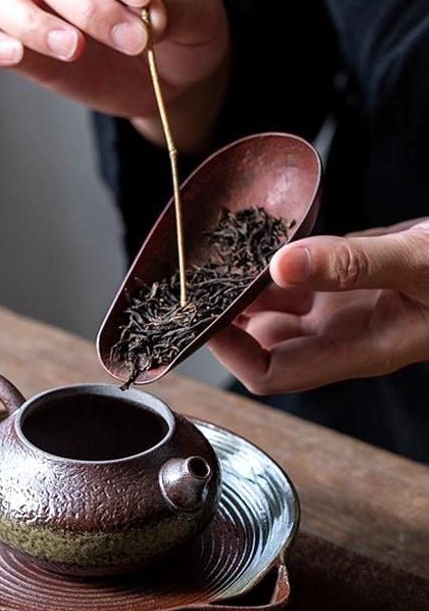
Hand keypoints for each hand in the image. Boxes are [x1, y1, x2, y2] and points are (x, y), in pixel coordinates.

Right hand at [0, 0, 229, 152]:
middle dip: (86, 7)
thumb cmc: (182, 31)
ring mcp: (33, 8)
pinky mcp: (22, 51)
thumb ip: (174, 6)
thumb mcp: (196, 16)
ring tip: (74, 48)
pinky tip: (15, 53)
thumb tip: (148, 10)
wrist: (174, 77)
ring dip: (36, 25)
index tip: (142, 1)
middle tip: (133, 40)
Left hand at [207, 218, 428, 392]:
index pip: (269, 372)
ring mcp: (344, 306)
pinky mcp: (350, 277)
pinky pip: (298, 276)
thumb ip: (353, 266)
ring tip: (223, 256)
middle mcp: (342, 334)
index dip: (230, 351)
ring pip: (276, 305)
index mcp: (356, 350)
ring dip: (247, 285)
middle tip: (203, 281)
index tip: (206, 318)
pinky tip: (262, 238)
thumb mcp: (420, 263)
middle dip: (229, 315)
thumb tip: (282, 266)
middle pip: (261, 340)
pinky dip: (275, 261)